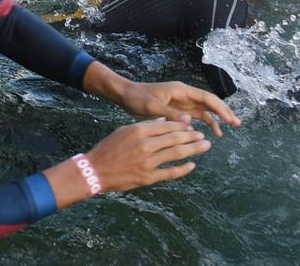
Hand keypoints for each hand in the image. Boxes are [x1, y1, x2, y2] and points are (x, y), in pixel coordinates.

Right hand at [84, 118, 212, 193]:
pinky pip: (170, 172)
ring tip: (204, 146)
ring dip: (193, 149)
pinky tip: (192, 165)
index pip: (167, 126)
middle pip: (175, 139)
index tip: (193, 126)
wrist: (96, 170)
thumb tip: (164, 121)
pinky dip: (183, 169)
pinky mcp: (148, 177)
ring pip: (176, 154)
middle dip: (192, 137)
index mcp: (139, 130)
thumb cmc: (109, 148)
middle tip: (203, 136)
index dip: (182, 126)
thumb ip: (145, 126)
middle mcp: (145, 145)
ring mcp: (147, 162)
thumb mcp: (124, 131)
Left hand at [114, 78, 238, 137]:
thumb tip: (189, 121)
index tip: (230, 119)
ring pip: (204, 110)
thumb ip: (170, 113)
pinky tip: (206, 134)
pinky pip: (194, 116)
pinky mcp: (177, 110)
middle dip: (224, 112)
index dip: (220, 108)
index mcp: (181, 90)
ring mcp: (182, 102)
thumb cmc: (137, 97)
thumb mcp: (152, 106)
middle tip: (237, 124)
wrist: (125, 95)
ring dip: (215, 120)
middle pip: (209, 103)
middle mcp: (184, 95)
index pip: (207, 98)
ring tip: (223, 132)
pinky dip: (202, 124)